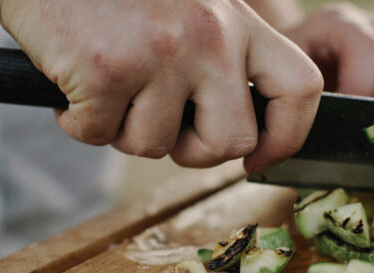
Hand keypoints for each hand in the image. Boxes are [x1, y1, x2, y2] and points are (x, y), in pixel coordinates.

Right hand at [0, 0, 322, 172]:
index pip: (300, 90)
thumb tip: (234, 133)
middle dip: (192, 152)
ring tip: (106, 86)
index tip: (258, 157)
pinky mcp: (108, 68)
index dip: (285, 137)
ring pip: (155, 146)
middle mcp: (210, 35)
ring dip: (122, 130)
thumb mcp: (189, 8)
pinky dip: (78, 121)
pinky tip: (72, 81)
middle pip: (232, 142)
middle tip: (161, 127)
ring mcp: (161, 52)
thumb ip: (220, 58)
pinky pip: (97, 135)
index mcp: (238, 20)